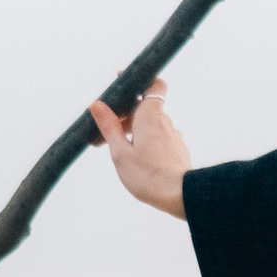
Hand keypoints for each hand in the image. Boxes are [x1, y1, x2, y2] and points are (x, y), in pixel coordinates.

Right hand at [88, 76, 191, 217]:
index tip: (122, 85)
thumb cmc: (147, 175)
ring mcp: (173, 136)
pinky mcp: (177, 150)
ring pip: (150, 126)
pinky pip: (159, 139)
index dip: (139, 82)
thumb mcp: (120, 152)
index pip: (153, 85)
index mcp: (150, 116)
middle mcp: (165, 122)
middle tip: (103, 135)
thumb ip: (109, 127)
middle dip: (123, 118)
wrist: (179, 195)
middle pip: (143, 110)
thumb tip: (98, 105)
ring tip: (116, 152)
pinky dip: (145, 143)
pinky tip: (136, 160)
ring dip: (133, 132)